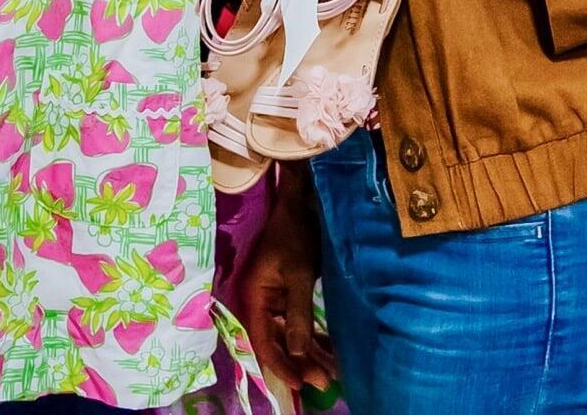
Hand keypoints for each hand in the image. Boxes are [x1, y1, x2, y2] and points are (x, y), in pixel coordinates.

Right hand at [240, 174, 334, 393]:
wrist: (302, 202)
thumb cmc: (296, 233)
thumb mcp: (298, 273)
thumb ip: (298, 314)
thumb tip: (299, 355)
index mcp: (255, 296)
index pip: (262, 340)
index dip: (280, 365)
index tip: (301, 383)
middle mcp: (262, 301)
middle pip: (276, 342)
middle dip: (298, 364)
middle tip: (324, 382)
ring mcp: (275, 299)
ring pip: (289, 336)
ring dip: (308, 355)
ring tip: (331, 374)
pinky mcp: (290, 295)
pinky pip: (298, 324)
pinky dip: (312, 338)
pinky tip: (330, 353)